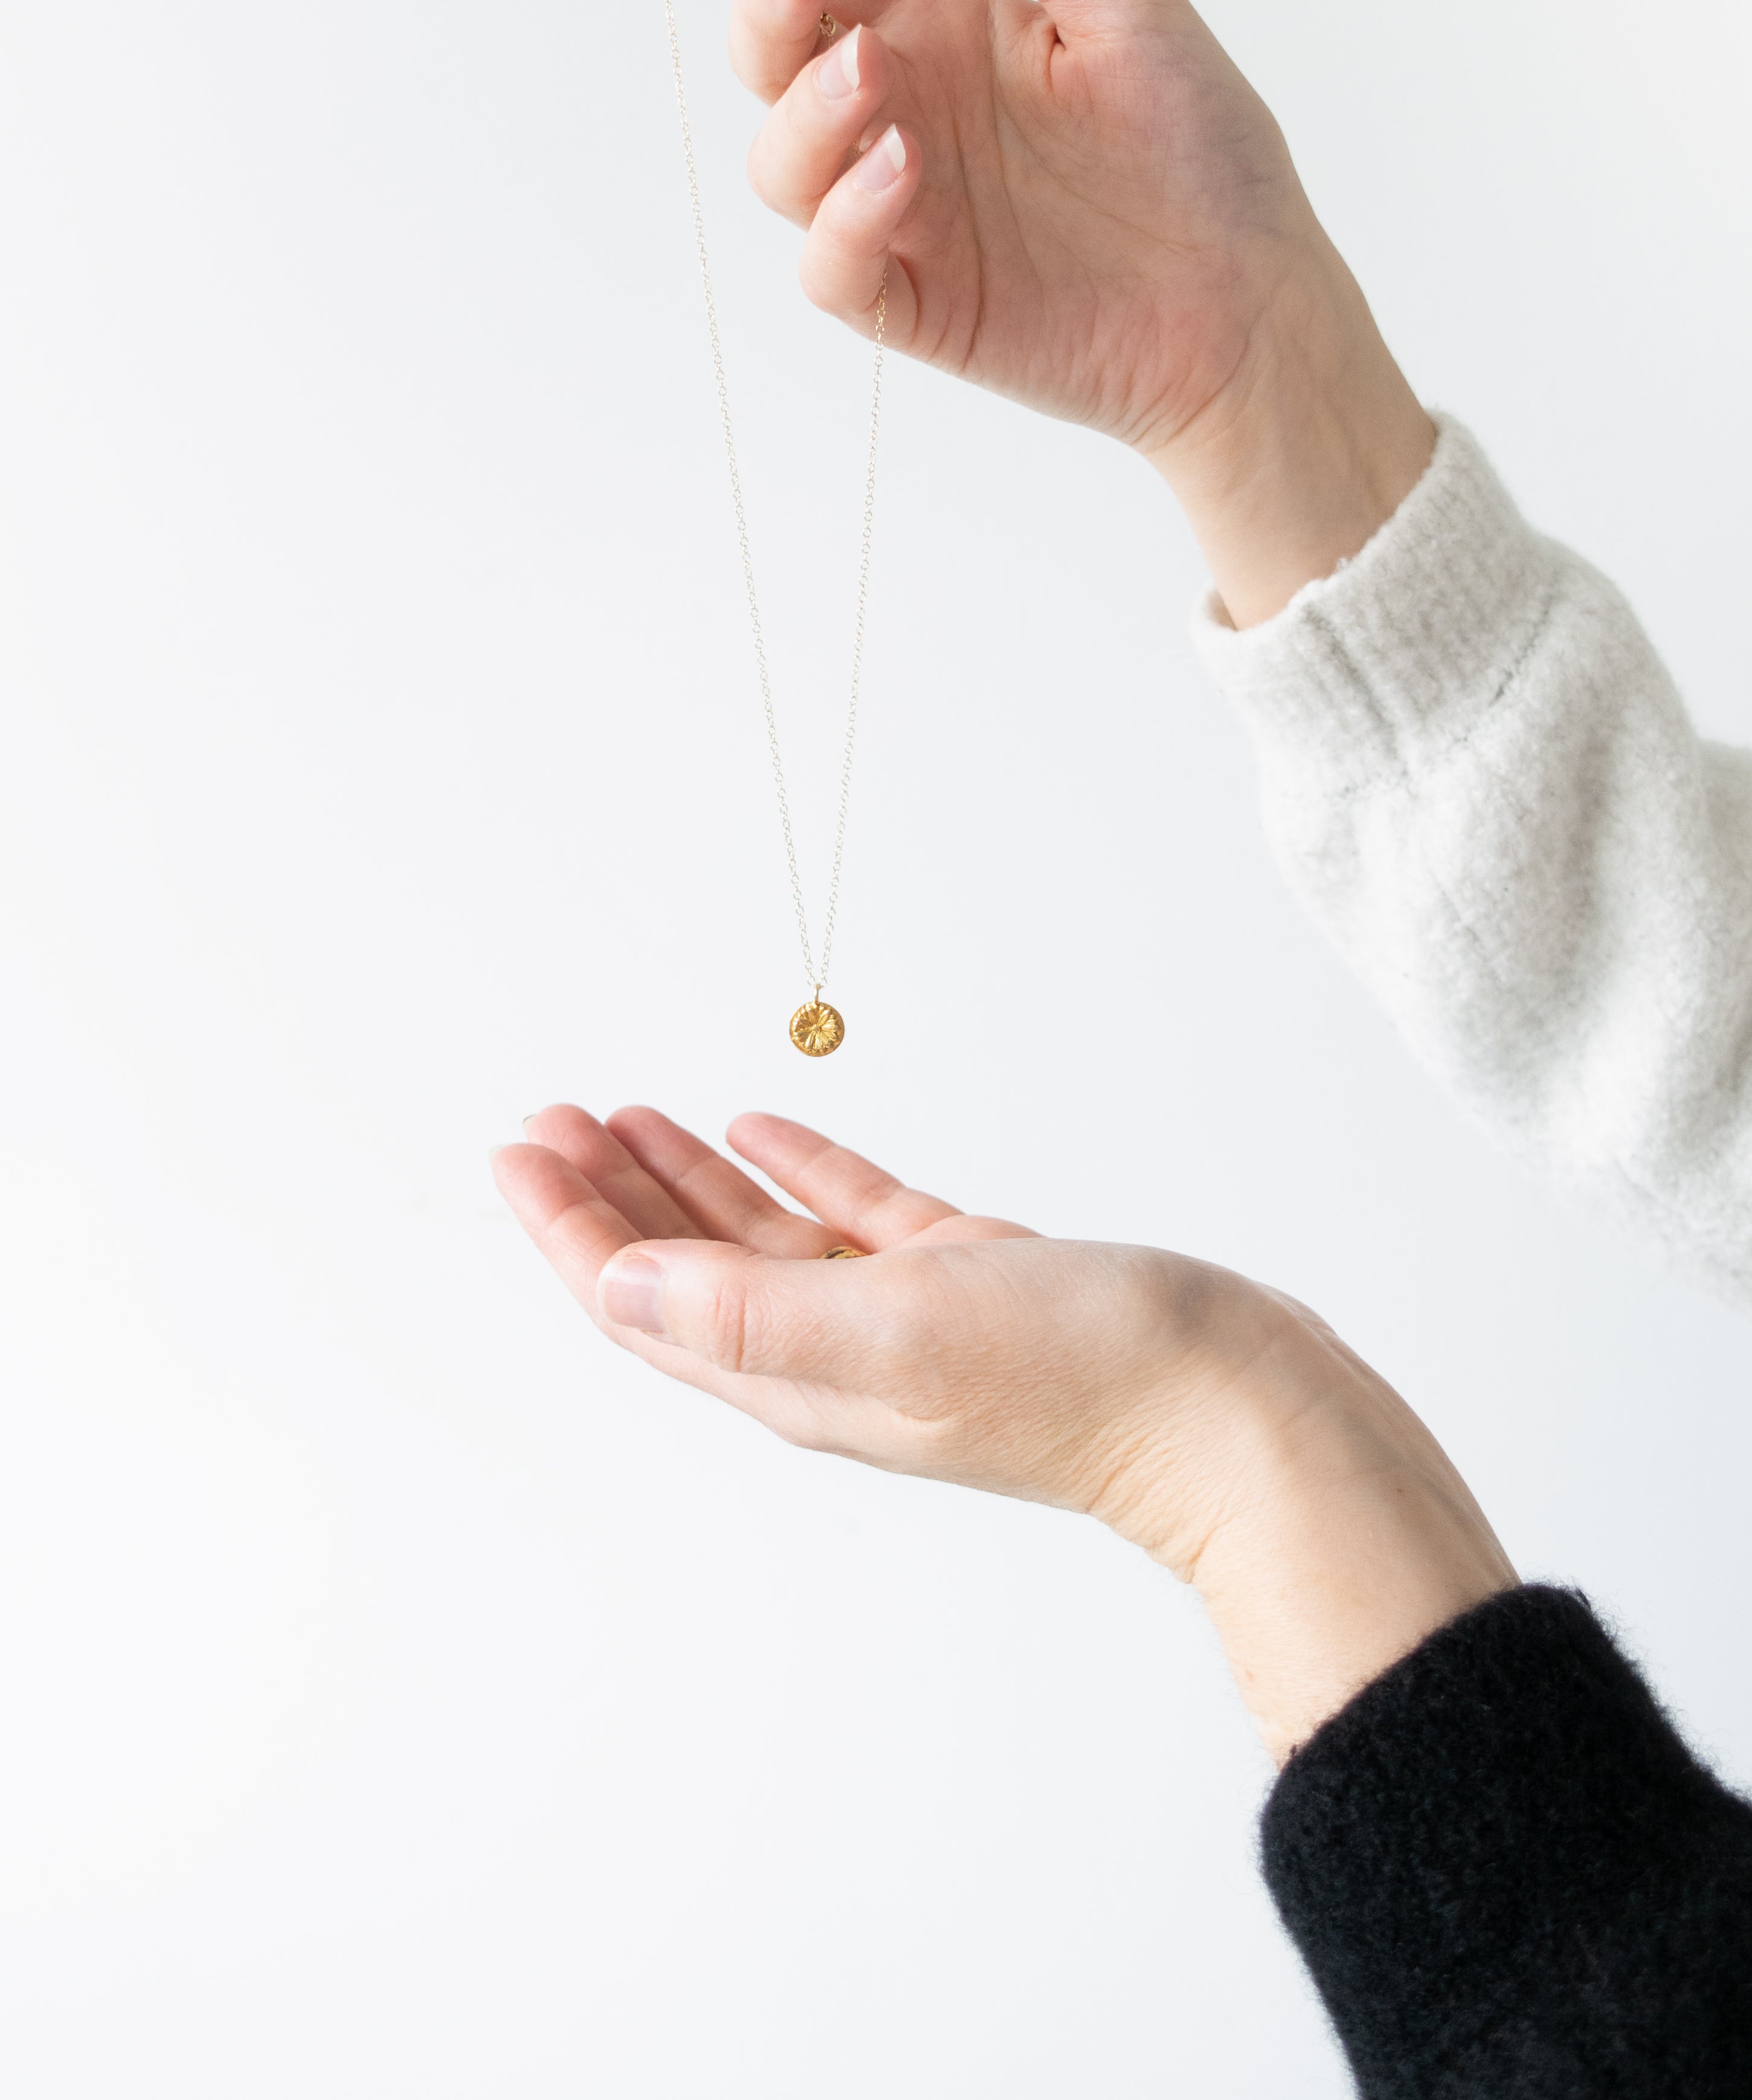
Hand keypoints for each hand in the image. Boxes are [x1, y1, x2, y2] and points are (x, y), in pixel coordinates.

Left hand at [494, 1104, 1515, 1758]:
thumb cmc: (1082, 1382)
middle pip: (683, 1268)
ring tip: (625, 1110)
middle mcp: (834, 1352)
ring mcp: (903, 1318)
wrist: (1237, 1412)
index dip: (571, 1226)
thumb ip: (745, 1313)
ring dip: (687, 1178)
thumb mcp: (893, 1336)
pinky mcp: (970, 1280)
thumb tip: (611, 1288)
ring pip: (759, 1237)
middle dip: (607, 1194)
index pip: (644, 1300)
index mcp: (797, 1376)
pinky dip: (800, 1169)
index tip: (516, 1146)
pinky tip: (764, 1122)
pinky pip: (853, 1216)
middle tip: (549, 1116)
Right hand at [610, 0, 1433, 625]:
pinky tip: (900, 175)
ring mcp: (899, 214)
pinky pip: (833, 265)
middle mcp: (901, 116)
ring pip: (783, 165)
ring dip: (807, 113)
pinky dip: (846, 218)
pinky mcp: (913, 306)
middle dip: (763, 8)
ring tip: (876, 77)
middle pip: (770, 58)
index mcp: (938, 28)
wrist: (1253, 305)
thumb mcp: (1125, 2)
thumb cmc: (1204, 150)